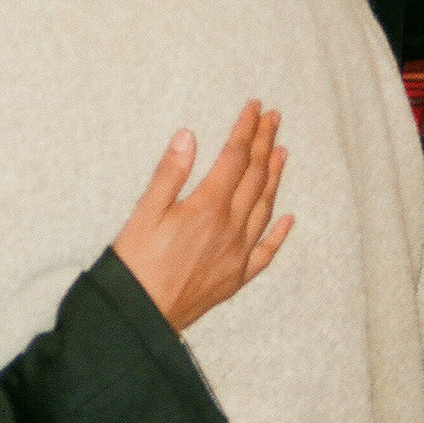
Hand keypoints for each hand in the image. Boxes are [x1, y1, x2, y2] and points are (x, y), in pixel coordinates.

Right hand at [112, 101, 291, 333]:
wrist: (140, 314)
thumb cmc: (136, 262)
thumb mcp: (145, 211)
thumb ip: (170, 173)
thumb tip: (189, 136)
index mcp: (208, 208)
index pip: (235, 158)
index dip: (245, 130)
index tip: (254, 108)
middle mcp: (230, 229)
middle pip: (254, 177)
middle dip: (264, 144)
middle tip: (273, 118)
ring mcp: (237, 255)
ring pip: (264, 208)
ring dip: (274, 177)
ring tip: (281, 152)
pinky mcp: (235, 277)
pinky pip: (265, 252)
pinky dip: (279, 233)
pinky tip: (287, 219)